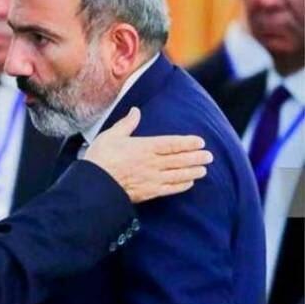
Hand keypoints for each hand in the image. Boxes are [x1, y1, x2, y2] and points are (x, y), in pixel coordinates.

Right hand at [84, 107, 212, 203]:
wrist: (95, 184)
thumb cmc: (100, 158)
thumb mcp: (111, 135)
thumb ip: (127, 124)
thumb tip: (136, 111)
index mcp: (144, 147)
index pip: (172, 143)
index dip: (187, 142)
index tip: (200, 141)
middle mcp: (152, 162)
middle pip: (179, 159)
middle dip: (196, 157)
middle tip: (209, 156)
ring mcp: (152, 178)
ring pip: (178, 174)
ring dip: (193, 171)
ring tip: (204, 169)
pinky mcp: (149, 192)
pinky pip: (170, 189)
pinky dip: (182, 185)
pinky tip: (189, 183)